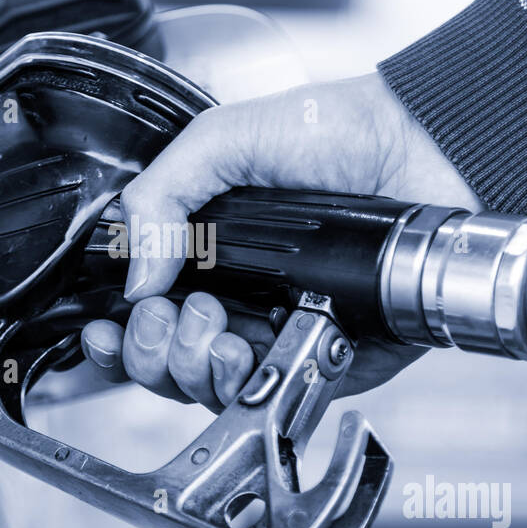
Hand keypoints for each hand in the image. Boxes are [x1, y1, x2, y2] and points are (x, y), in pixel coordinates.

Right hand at [79, 70, 481, 410]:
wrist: (421, 147)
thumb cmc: (335, 132)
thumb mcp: (223, 141)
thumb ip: (161, 197)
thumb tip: (132, 277)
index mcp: (208, 255)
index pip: (144, 316)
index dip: (116, 335)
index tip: (105, 329)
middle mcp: (240, 300)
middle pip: (168, 366)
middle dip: (153, 353)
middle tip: (172, 316)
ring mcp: (283, 333)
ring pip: (212, 391)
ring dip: (194, 369)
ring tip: (214, 330)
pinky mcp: (330, 360)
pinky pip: (276, 395)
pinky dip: (250, 384)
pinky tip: (248, 350)